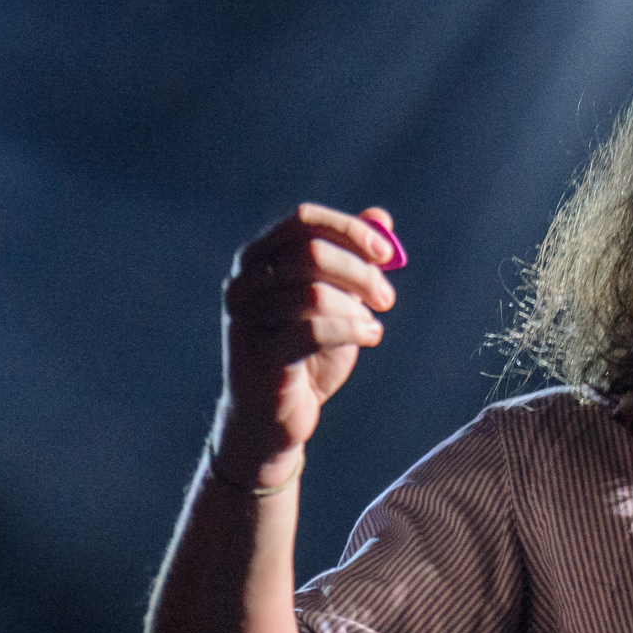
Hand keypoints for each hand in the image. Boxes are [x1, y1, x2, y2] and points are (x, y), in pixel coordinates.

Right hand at [215, 203, 400, 483]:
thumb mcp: (336, 300)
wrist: (274, 415)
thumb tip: (381, 217)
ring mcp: (245, 318)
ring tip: (373, 324)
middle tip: (388, 297)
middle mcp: (243, 281)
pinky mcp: (257, 355)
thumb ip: (353, 259)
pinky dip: (353, 330)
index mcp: (258, 258)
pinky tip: (371, 336)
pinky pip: (312, 330)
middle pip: (310, 251)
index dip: (349, 230)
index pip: (302, 219)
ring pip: (312, 292)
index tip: (388, 254)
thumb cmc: (305, 353)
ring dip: (356, 307)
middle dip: (360, 271)